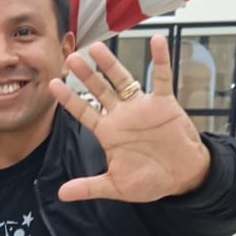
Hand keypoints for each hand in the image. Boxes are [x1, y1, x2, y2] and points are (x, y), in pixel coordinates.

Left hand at [47, 37, 209, 203]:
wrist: (182, 178)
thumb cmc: (149, 181)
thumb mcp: (115, 186)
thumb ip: (89, 187)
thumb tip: (61, 194)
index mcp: (108, 133)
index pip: (84, 112)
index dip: (69, 99)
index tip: (52, 84)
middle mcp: (122, 116)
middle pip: (99, 91)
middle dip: (86, 75)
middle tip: (71, 58)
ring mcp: (142, 107)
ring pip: (123, 81)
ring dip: (111, 65)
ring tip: (96, 48)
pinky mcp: (165, 104)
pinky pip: (162, 78)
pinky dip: (161, 59)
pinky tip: (157, 41)